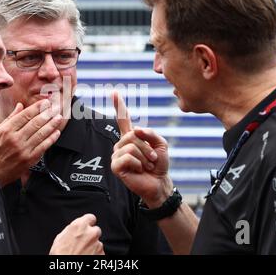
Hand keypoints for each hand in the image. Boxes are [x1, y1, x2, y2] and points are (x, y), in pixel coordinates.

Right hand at [0, 99, 61, 186]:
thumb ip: (10, 118)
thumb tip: (20, 106)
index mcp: (6, 130)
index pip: (25, 115)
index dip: (38, 107)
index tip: (45, 103)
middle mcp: (15, 139)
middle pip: (35, 123)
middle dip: (47, 114)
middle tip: (55, 108)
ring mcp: (23, 150)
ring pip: (41, 134)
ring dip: (52, 125)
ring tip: (58, 118)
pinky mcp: (28, 160)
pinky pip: (43, 147)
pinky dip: (51, 139)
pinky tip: (56, 133)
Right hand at [49, 214, 103, 254]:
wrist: (66, 270)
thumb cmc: (60, 255)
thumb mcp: (60, 238)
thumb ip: (71, 229)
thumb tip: (74, 228)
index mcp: (80, 226)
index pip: (91, 217)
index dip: (88, 222)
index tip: (86, 226)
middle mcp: (91, 233)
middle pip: (96, 230)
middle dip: (91, 235)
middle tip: (83, 242)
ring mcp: (97, 244)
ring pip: (98, 242)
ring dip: (92, 246)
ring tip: (82, 253)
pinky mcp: (101, 254)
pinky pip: (100, 252)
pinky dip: (95, 254)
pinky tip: (86, 257)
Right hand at [111, 92, 172, 207]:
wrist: (159, 183)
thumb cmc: (159, 164)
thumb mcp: (161, 144)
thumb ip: (150, 133)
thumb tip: (136, 130)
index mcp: (132, 137)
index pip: (124, 119)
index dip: (119, 106)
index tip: (114, 92)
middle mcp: (122, 144)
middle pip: (133, 135)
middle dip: (147, 147)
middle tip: (152, 159)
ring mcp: (117, 155)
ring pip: (131, 146)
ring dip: (144, 157)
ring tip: (146, 165)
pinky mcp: (115, 166)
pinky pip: (127, 157)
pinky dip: (138, 164)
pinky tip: (138, 170)